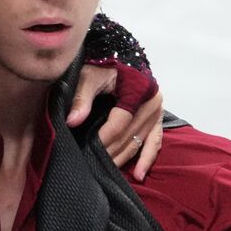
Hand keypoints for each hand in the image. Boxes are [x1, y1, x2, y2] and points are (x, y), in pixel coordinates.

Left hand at [68, 64, 164, 180]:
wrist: (121, 56)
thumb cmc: (104, 63)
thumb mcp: (90, 75)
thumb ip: (82, 98)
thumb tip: (72, 121)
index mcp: (137, 90)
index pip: (119, 122)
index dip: (103, 139)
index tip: (88, 151)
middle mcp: (151, 103)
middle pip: (129, 136)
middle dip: (109, 152)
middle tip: (92, 166)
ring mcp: (157, 113)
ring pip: (139, 143)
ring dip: (123, 159)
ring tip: (106, 173)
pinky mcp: (158, 120)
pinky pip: (155, 143)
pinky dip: (147, 160)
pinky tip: (138, 175)